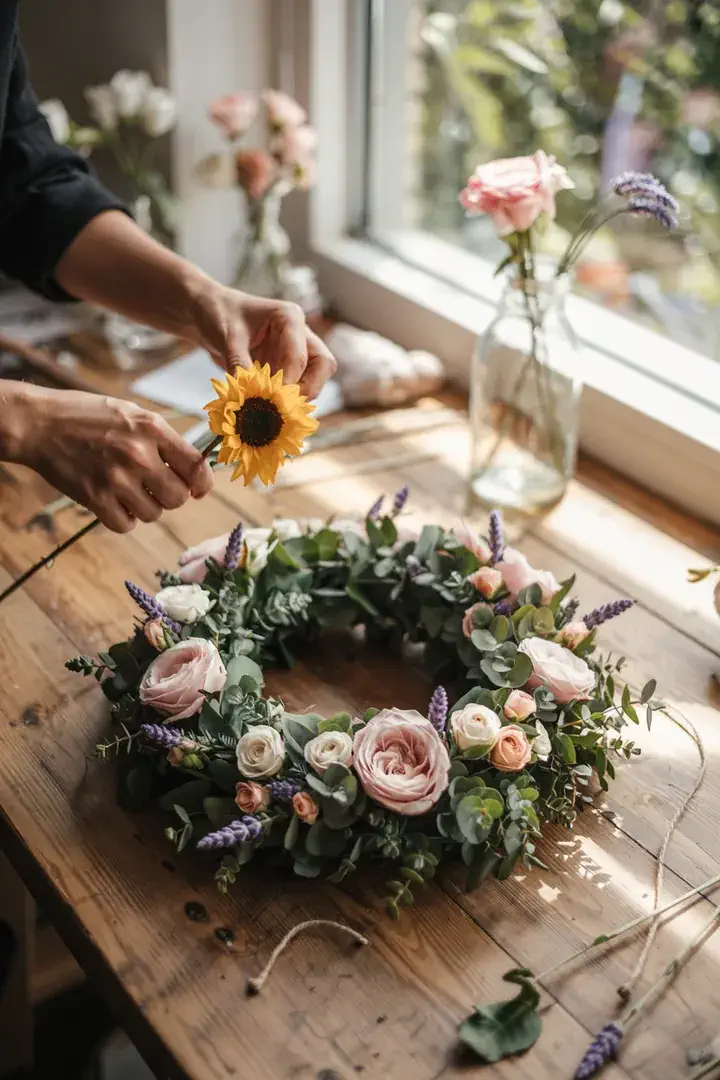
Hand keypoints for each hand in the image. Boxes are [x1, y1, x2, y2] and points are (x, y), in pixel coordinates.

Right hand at [18, 388, 212, 532]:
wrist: (40, 423)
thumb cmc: (87, 415)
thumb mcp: (132, 413)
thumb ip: (162, 439)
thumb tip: (191, 468)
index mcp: (153, 429)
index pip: (196, 467)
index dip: (202, 484)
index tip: (198, 489)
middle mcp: (139, 454)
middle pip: (178, 497)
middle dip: (170, 496)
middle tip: (155, 487)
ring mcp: (117, 478)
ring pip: (153, 514)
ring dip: (146, 507)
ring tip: (129, 490)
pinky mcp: (95, 498)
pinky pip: (126, 525)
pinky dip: (123, 518)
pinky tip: (114, 502)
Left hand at [190, 283, 336, 399]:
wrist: (208, 312)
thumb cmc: (219, 314)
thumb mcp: (227, 338)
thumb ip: (240, 365)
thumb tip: (250, 398)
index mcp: (290, 318)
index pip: (301, 356)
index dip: (289, 382)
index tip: (271, 400)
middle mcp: (299, 334)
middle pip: (322, 366)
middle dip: (307, 390)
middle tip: (282, 406)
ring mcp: (295, 351)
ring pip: (314, 378)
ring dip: (298, 397)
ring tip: (273, 410)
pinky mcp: (286, 366)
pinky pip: (297, 386)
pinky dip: (286, 400)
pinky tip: (268, 409)